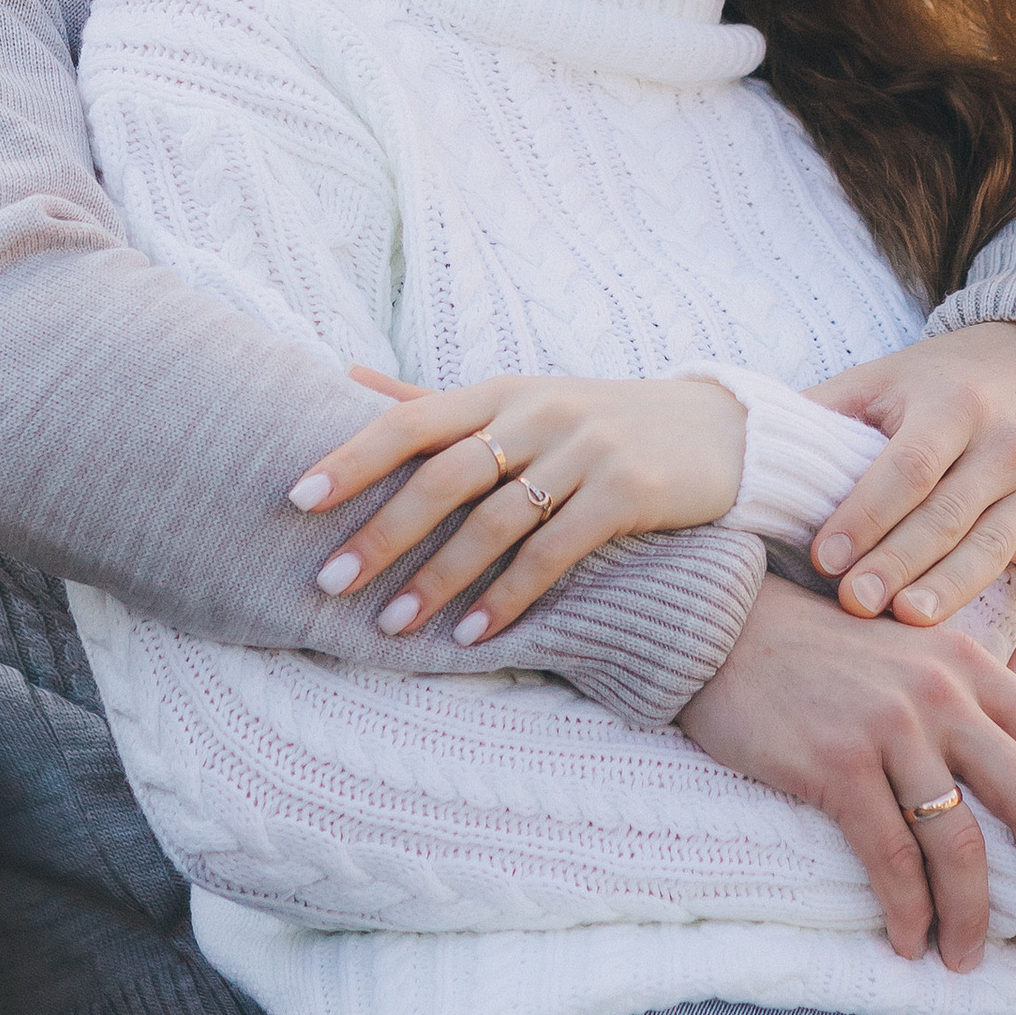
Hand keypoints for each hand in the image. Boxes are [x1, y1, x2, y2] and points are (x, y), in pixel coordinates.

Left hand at [291, 367, 743, 646]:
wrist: (720, 429)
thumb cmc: (599, 420)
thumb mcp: (518, 400)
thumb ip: (434, 403)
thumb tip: (346, 380)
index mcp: (499, 393)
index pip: (410, 419)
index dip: (350, 456)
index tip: (295, 499)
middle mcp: (536, 414)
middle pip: (442, 476)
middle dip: (381, 534)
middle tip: (329, 584)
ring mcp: (584, 450)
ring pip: (494, 522)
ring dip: (438, 580)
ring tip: (391, 627)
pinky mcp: (627, 491)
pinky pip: (554, 551)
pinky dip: (508, 595)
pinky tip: (474, 634)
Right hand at [676, 579, 1015, 972]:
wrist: (726, 625)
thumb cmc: (823, 654)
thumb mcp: (912, 656)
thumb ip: (967, 703)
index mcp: (971, 666)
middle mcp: (943, 693)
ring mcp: (891, 728)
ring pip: (959, 842)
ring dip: (971, 915)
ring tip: (969, 959)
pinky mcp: (835, 763)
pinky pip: (887, 855)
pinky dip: (905, 909)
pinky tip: (908, 941)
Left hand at [805, 322, 1015, 680]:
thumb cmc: (941, 384)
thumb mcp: (885, 379)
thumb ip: (824, 411)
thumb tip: (735, 446)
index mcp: (953, 406)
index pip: (907, 466)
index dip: (866, 512)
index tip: (822, 556)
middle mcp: (1007, 446)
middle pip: (947, 515)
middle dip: (898, 562)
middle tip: (852, 603)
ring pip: (992, 553)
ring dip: (950, 593)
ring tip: (906, 628)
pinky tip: (1013, 688)